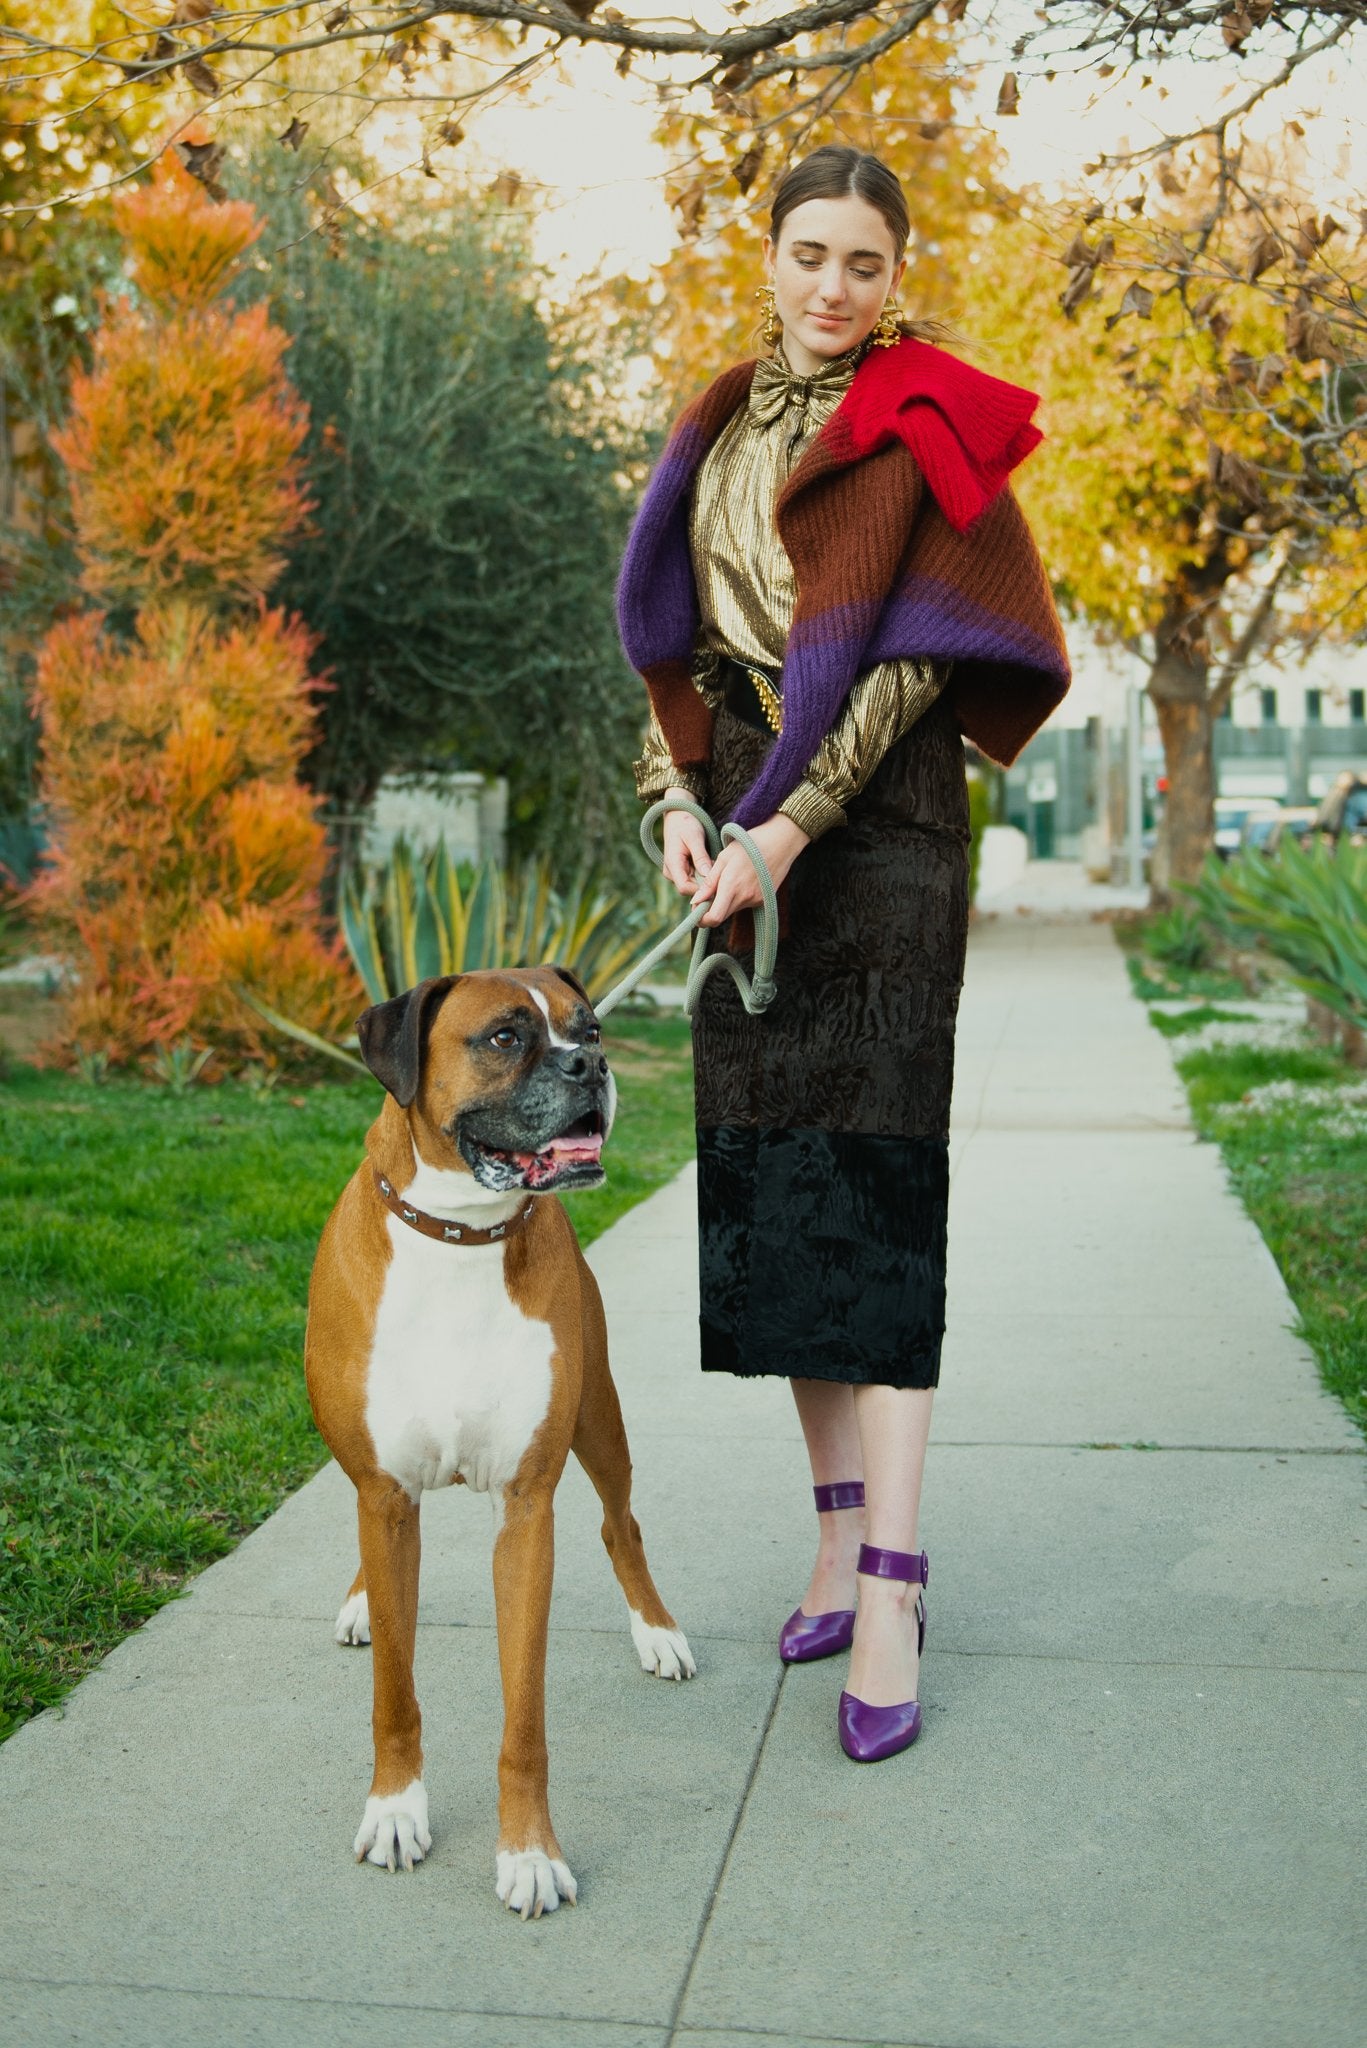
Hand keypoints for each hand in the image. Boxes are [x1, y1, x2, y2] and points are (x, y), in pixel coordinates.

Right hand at [660, 789, 713, 895]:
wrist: (677, 817)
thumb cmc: (686, 824)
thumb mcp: (694, 837)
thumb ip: (700, 856)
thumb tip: (707, 875)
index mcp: (672, 864)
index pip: (685, 888)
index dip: (701, 891)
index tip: (718, 884)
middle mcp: (671, 872)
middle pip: (690, 890)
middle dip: (705, 885)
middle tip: (721, 873)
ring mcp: (675, 873)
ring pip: (693, 886)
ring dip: (705, 880)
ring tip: (716, 866)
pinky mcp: (681, 871)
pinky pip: (694, 880)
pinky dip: (704, 875)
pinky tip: (712, 865)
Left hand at [693, 813, 809, 927]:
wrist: (781, 842)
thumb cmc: (750, 845)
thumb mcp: (724, 858)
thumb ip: (709, 883)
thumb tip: (696, 901)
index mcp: (732, 887)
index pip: (714, 918)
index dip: (702, 919)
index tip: (696, 909)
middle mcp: (745, 898)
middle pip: (722, 916)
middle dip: (710, 910)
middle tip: (706, 894)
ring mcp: (756, 900)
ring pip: (732, 909)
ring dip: (724, 901)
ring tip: (727, 879)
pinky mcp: (763, 900)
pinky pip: (744, 904)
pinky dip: (737, 897)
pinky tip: (741, 879)